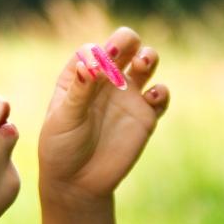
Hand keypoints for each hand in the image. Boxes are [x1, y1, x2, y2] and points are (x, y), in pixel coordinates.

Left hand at [38, 26, 170, 205]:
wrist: (77, 183)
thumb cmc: (61, 148)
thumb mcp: (65, 118)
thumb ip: (79, 90)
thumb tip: (90, 62)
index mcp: (80, 75)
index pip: (94, 50)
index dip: (99, 52)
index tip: (98, 68)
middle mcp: (106, 80)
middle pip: (124, 45)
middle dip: (128, 41)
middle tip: (129, 52)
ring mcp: (127, 96)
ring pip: (146, 62)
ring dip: (149, 55)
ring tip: (143, 63)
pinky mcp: (145, 116)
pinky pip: (160, 95)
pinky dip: (162, 91)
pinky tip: (153, 96)